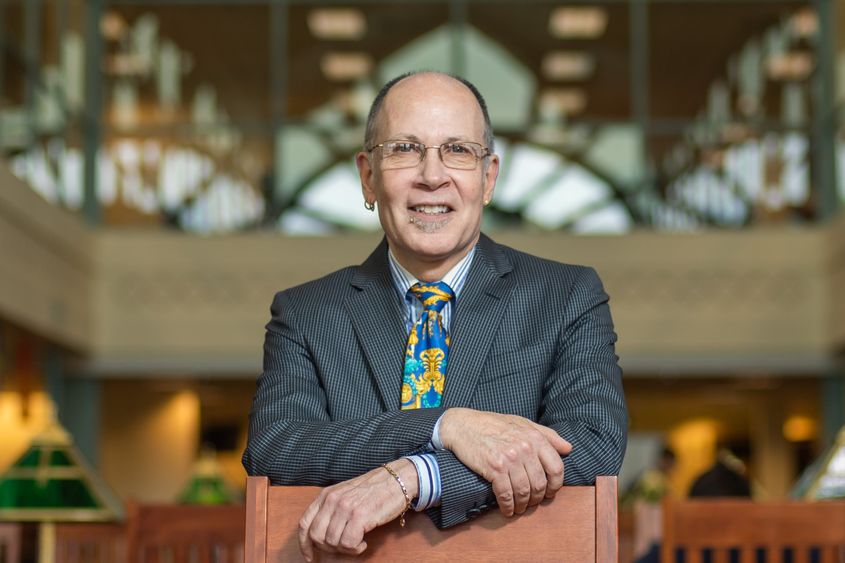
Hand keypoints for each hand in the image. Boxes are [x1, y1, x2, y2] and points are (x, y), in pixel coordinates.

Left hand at [298, 458, 418, 561]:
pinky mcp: (360, 516)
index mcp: (326, 495)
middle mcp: (332, 500)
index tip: (310, 556)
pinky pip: (348, 543)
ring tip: (357, 542)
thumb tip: (320, 536)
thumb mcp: (345, 494)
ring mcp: (345, 507)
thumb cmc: (373, 489)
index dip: (304, 544)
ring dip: (345, 548)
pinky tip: (364, 542)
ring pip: (332, 542)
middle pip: (317, 536)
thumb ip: (331, 509)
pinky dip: (355, 548)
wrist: (397, 479)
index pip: (304, 524)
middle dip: (328, 548)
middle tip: (344, 547)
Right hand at [438, 408, 570, 516]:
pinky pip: (506, 494)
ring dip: (522, 505)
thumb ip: (547, 435)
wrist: (462, 425)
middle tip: (531, 502)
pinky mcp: (494, 467)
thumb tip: (568, 448)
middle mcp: (525, 447)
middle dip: (537, 498)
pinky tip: (507, 509)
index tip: (549, 492)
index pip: (556, 467)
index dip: (555, 485)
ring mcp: (510, 458)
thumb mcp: (522, 423)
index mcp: (535, 437)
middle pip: (540, 483)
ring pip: (524, 491)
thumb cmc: (492, 424)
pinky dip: (508, 506)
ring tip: (518, 508)